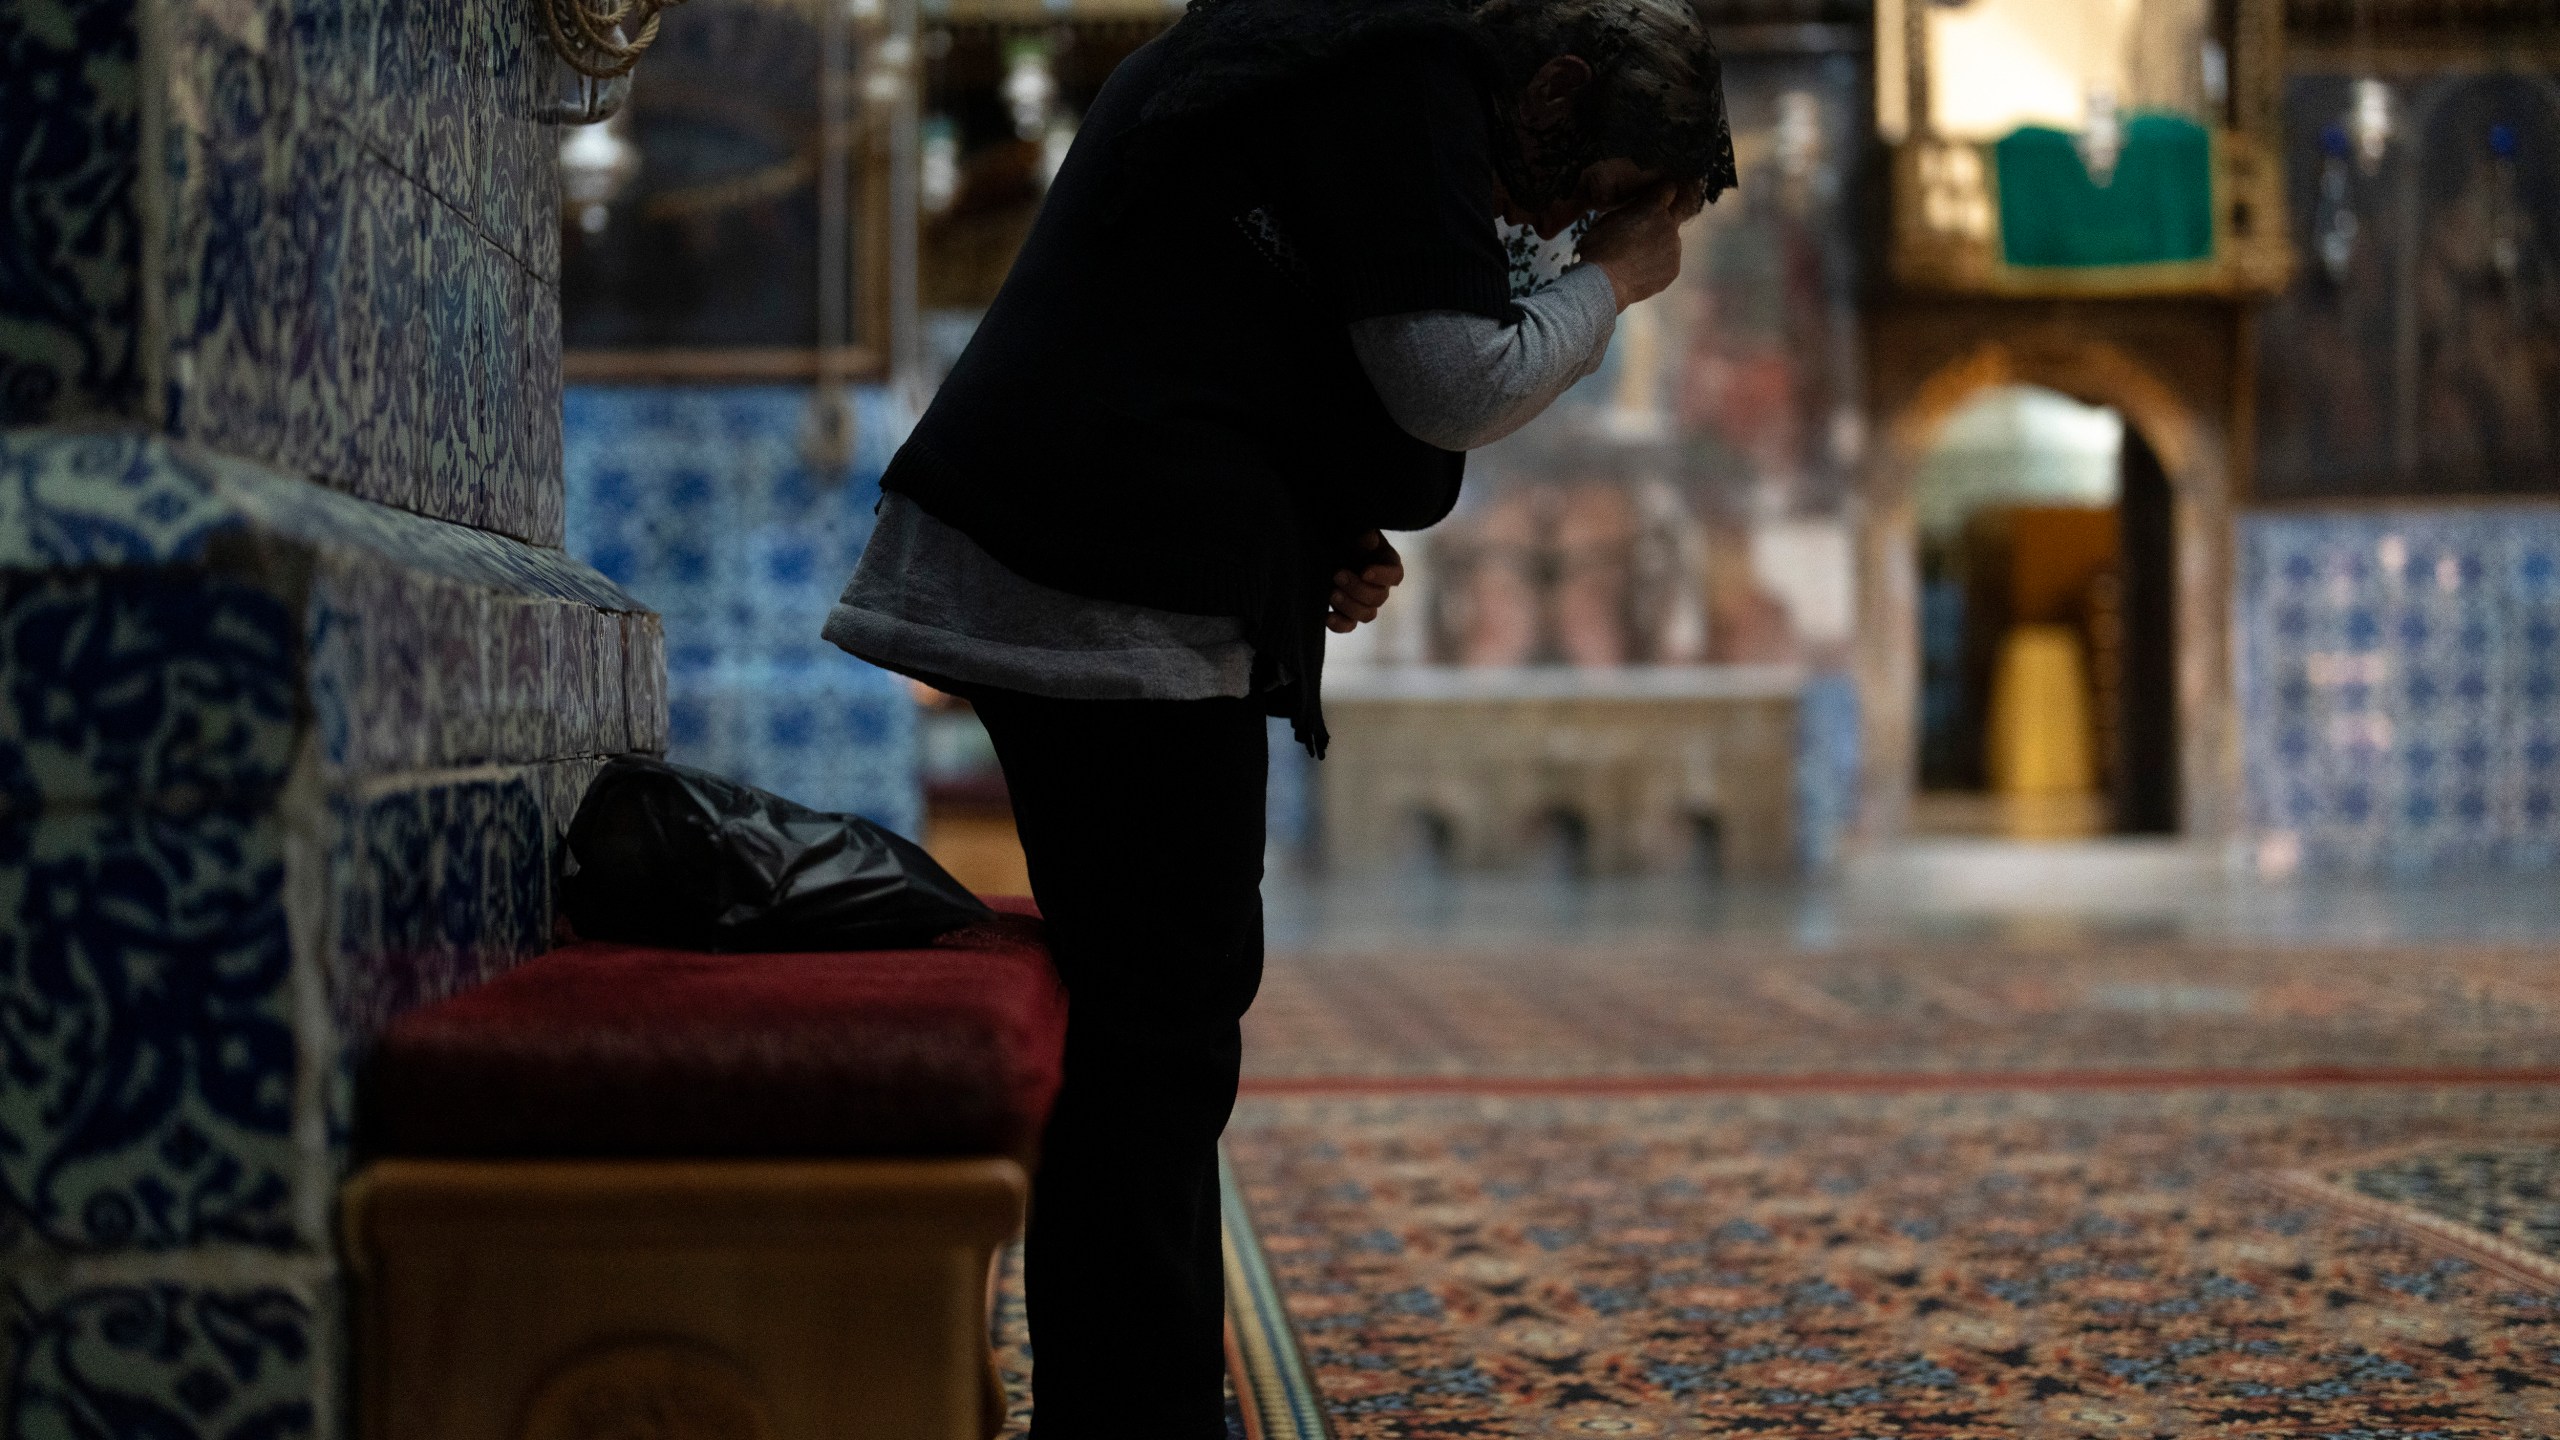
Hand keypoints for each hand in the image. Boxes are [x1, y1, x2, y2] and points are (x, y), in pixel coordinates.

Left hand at [1325, 531, 1404, 633]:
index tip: (1365, 572)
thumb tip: (1369, 539)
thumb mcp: (1352, 532)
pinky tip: (1327, 616)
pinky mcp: (1347, 613)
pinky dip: (1339, 624)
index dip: (1382, 576)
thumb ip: (1361, 537)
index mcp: (1387, 564)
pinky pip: (1349, 625)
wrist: (1324, 545)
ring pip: (1367, 615)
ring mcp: (1364, 602)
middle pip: (1379, 598)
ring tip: (1331, 593)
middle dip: (1358, 589)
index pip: (1395, 576)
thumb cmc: (1343, 535)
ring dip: (1349, 606)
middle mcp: (1379, 586)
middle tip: (1337, 575)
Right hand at [1577, 179, 1687, 310]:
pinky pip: (1669, 262)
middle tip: (1644, 231)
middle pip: (1674, 215)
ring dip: (1659, 245)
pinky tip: (1640, 271)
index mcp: (1654, 207)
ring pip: (1670, 241)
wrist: (1603, 282)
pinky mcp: (1673, 270)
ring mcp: (1674, 249)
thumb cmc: (1600, 248)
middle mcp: (1670, 225)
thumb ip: (1631, 210)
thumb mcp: (1609, 217)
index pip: (1669, 189)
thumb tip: (1637, 209)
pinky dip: (1658, 265)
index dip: (1661, 193)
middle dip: (1662, 219)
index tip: (1655, 199)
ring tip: (1637, 258)